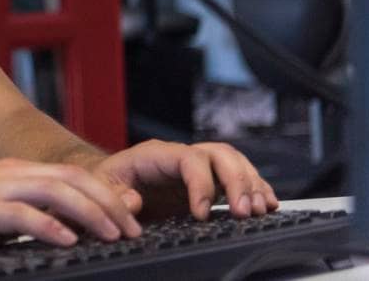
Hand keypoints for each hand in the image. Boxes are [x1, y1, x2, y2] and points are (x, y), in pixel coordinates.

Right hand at [0, 158, 141, 262]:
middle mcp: (3, 173)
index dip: (105, 194)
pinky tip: (68, 241)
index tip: (130, 219)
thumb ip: (19, 219)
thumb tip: (60, 234)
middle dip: (109, 201)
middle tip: (134, 228)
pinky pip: (20, 213)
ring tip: (113, 234)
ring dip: (90, 211)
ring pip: (54, 190)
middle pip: (70, 178)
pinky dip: (49, 225)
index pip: (69, 175)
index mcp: (8, 173)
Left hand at [86, 139, 277, 221]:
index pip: (188, 158)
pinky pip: (240, 177)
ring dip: (251, 185)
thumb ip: (113, 195)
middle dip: (236, 182)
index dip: (200, 184)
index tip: (201, 215)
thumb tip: (135, 201)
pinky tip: (268, 204)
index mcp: (154, 155)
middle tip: (243, 212)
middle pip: (219, 155)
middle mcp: (181, 157)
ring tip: (259, 210)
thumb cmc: (105, 185)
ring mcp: (198, 168)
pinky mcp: (210, 183)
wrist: (110, 185)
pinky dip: (257, 188)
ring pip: (234, 163)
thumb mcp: (101, 189)